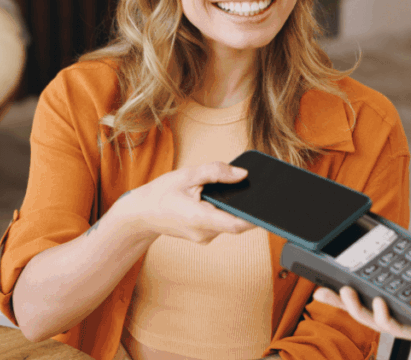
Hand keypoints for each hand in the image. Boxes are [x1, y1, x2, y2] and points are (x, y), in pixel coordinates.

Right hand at [119, 161, 256, 243]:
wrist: (142, 214)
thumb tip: (243, 174)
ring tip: (232, 188)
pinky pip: (221, 223)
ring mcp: (204, 237)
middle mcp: (204, 233)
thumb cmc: (161, 193)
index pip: (235, 224)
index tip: (269, 208)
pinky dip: (224, 211)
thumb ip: (216, 172)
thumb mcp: (187, 175)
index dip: (254, 218)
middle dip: (246, 206)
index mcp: (198, 218)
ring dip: (233, 207)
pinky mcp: (204, 236)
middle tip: (259, 189)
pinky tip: (220, 197)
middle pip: (235, 222)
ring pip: (229, 222)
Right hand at [312, 235, 410, 339]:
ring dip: (356, 309)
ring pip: (377, 321)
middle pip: (367, 307)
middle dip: (340, 301)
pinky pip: (400, 329)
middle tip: (319, 292)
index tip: (330, 276)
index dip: (350, 285)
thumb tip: (403, 236)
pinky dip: (384, 318)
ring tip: (346, 294)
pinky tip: (376, 304)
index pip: (374, 288)